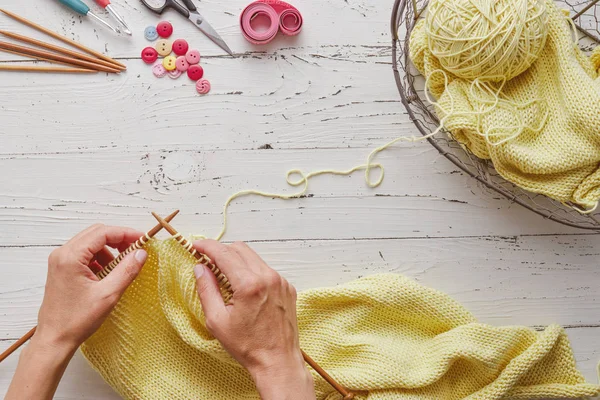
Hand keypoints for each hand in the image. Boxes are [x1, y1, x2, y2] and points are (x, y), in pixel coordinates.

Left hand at [6, 224, 148, 399]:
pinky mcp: (62, 269)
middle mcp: (62, 254)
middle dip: (118, 239)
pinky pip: (85, 255)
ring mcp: (60, 261)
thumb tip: (141, 253)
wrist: (54, 339)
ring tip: (123, 266)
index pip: (103, 233)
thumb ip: (127, 270)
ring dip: (110, 250)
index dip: (126, 233)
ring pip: (91, 243)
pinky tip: (109, 274)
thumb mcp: (108, 294)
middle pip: (96, 234)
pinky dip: (100, 259)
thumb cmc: (77, 320)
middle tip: (137, 250)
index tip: (143, 240)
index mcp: (70, 257)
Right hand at [192, 240, 314, 399]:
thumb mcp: (217, 320)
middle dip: (221, 251)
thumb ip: (206, 289)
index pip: (224, 253)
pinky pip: (266, 270)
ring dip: (237, 261)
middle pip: (240, 249)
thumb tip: (200, 268)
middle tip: (208, 261)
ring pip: (254, 257)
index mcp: (249, 284)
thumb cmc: (247, 345)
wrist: (277, 361)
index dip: (207, 246)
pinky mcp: (288, 287)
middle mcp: (268, 277)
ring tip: (225, 277)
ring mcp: (281, 281)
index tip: (196, 245)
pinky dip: (252, 272)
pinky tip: (245, 288)